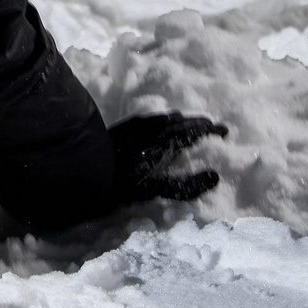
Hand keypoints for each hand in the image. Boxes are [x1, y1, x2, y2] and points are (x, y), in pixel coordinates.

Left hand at [109, 112, 227, 204]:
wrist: (82, 166)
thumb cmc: (118, 180)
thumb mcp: (153, 188)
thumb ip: (185, 186)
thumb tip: (215, 177)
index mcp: (165, 140)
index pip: (194, 131)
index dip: (210, 131)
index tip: (225, 131)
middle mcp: (153, 128)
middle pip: (182, 122)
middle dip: (198, 124)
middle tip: (210, 126)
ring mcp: (136, 126)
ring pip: (165, 119)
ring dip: (181, 121)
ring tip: (187, 124)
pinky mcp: (122, 127)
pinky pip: (149, 119)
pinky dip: (161, 120)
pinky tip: (156, 124)